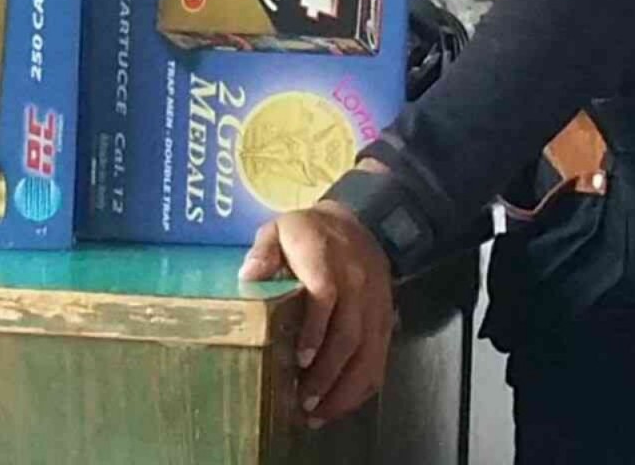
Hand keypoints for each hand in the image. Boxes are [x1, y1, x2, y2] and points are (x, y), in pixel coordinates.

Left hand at [241, 195, 393, 426]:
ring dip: (346, 388)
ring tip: (319, 414)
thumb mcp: (279, 229)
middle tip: (304, 402)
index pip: (325, 293)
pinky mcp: (386, 317)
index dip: (315, 328)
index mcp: (326, 255)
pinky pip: (380, 357)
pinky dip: (363, 386)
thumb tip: (248, 276)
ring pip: (369, 351)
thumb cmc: (308, 233)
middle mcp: (357, 279)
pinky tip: (341, 405)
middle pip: (349, 332)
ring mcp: (376, 301)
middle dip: (327, 373)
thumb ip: (263, 250)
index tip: (301, 360)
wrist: (357, 221)